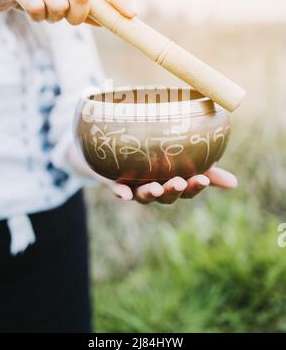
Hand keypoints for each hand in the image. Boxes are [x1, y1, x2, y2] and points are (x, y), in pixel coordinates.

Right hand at [0, 0, 135, 23]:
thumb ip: (84, 7)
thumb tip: (110, 21)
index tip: (132, 14)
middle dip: (78, 16)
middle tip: (67, 19)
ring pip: (59, 5)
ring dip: (52, 18)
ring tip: (43, 11)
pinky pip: (38, 9)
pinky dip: (37, 18)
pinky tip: (29, 11)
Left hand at [110, 167, 237, 204]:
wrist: (122, 153)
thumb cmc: (159, 160)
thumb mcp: (185, 163)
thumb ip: (208, 172)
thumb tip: (235, 184)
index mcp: (173, 185)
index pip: (187, 190)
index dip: (194, 187)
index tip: (202, 179)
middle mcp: (155, 189)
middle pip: (165, 196)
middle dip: (172, 191)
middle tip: (178, 183)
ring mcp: (134, 186)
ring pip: (143, 196)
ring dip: (150, 194)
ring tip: (156, 189)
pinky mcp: (115, 181)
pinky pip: (116, 189)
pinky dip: (120, 192)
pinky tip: (122, 194)